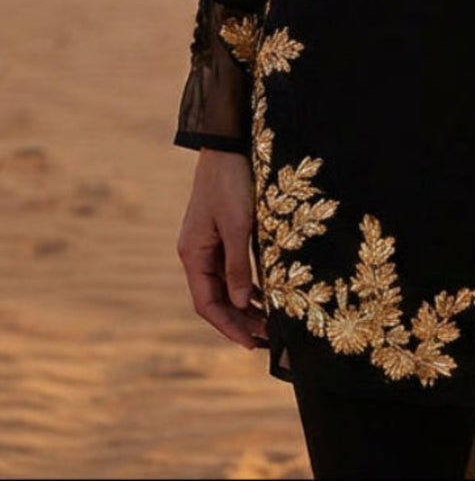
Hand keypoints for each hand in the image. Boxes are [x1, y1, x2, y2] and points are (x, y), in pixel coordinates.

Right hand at [177, 148, 266, 349]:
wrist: (228, 144)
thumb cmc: (231, 181)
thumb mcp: (238, 224)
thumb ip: (238, 265)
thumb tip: (242, 303)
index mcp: (193, 254)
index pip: (207, 303)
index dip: (228, 326)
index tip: (250, 343)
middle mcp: (197, 252)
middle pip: (215, 298)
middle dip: (238, 320)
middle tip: (266, 339)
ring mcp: (208, 243)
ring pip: (224, 285)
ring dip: (244, 305)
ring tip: (268, 323)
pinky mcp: (222, 232)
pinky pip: (231, 268)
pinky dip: (246, 284)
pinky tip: (264, 294)